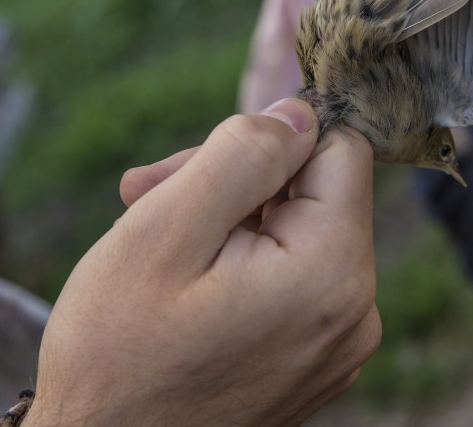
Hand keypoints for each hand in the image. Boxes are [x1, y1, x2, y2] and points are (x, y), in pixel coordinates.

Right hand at [24, 99, 379, 426]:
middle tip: (147, 194)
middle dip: (231, 181)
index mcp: (332, 273)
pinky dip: (235, 263)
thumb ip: (243, 155)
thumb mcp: (166, 230)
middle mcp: (354, 313)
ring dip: (223, 218)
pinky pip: (288, 278)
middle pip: (313, 190)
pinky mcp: (312, 360)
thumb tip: (300, 113)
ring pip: (294, 230)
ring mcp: (336, 344)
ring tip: (148, 237)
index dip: (268, 138)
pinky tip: (176, 276)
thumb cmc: (117, 354)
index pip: (339, 149)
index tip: (198, 165)